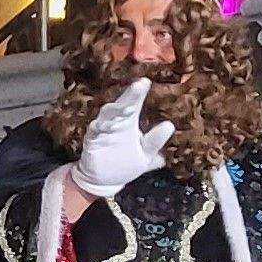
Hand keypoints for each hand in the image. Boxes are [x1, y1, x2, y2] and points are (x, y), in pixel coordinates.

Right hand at [72, 77, 175, 197]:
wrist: (101, 180)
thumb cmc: (125, 163)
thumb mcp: (146, 155)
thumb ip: (155, 141)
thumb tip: (169, 126)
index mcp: (129, 122)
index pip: (135, 104)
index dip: (139, 93)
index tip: (146, 81)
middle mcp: (116, 123)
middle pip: (122, 106)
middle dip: (130, 96)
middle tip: (139, 85)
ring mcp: (102, 131)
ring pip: (107, 117)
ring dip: (115, 111)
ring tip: (125, 106)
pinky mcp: (92, 143)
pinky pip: (94, 133)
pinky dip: (97, 129)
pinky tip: (99, 125)